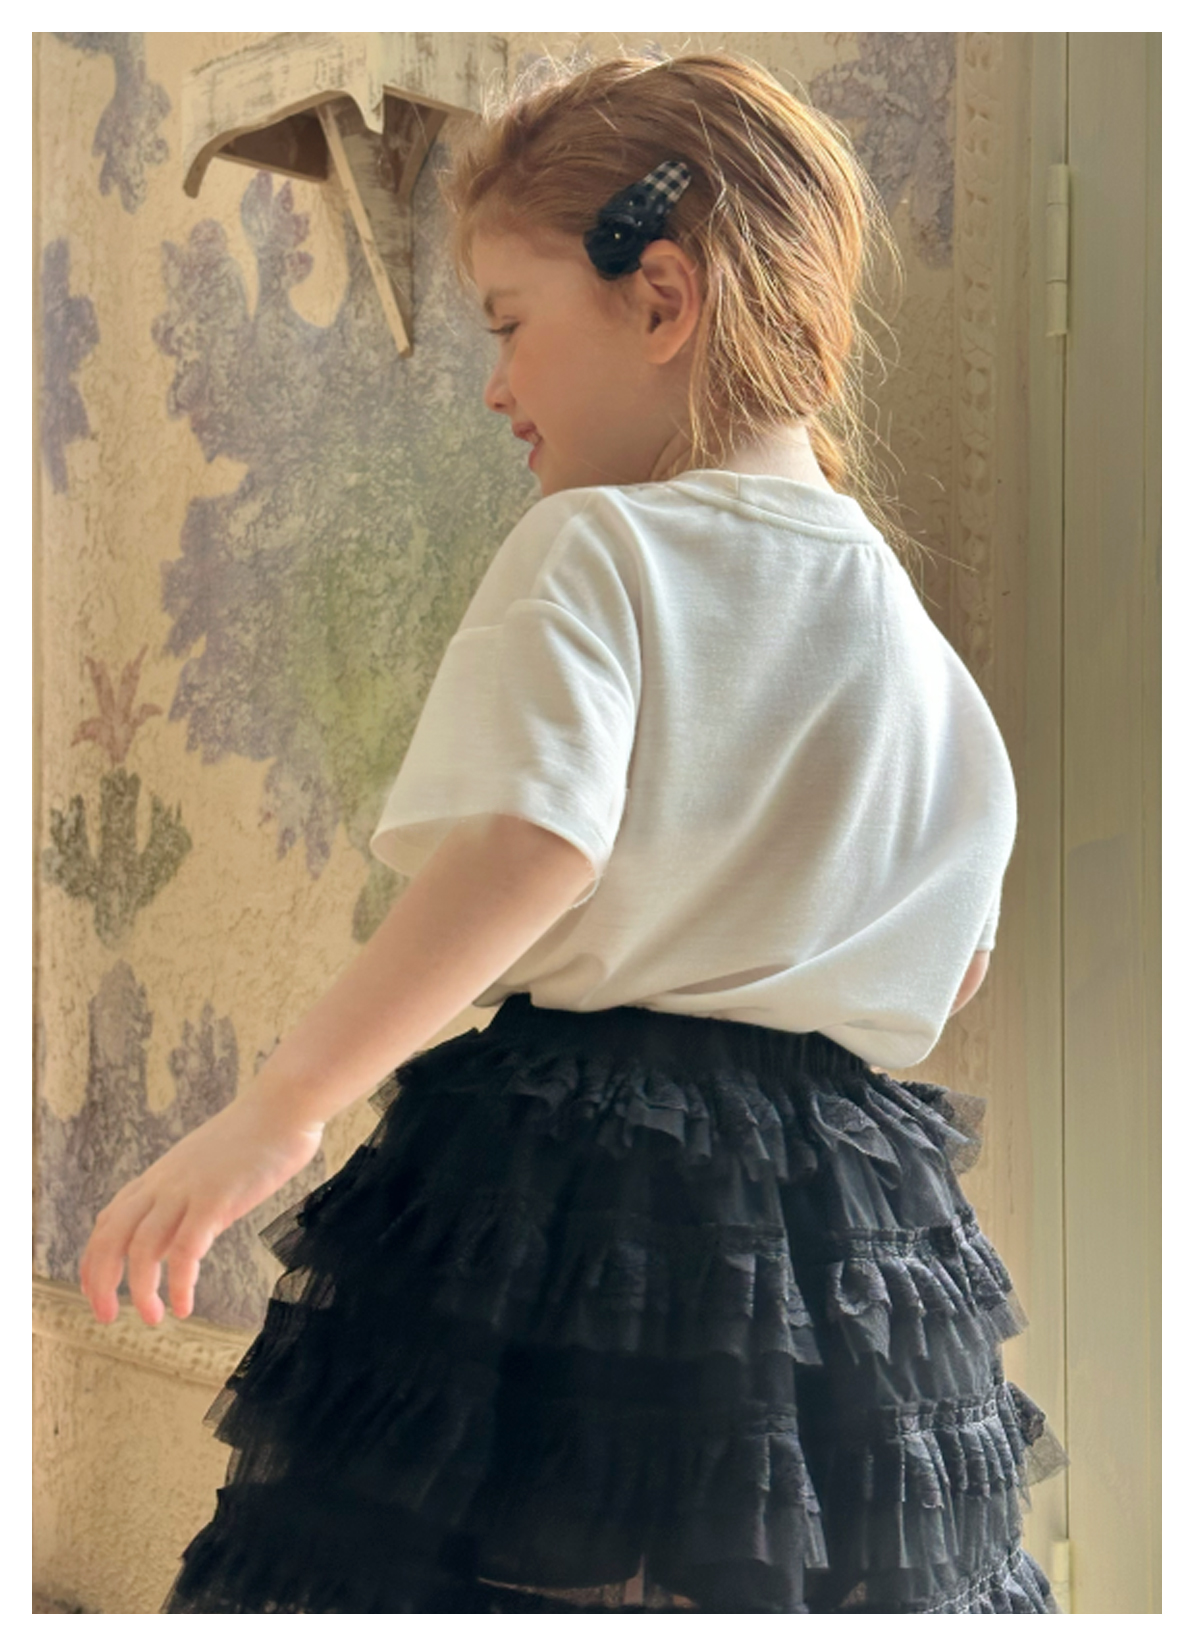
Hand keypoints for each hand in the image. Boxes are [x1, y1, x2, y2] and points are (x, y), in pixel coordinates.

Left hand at [80, 1095, 323, 1326]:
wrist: (284, 1106)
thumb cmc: (256, 1137)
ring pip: (142, 1248)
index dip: (93, 1259)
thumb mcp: (205, 1169)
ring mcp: (187, 1191)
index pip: (108, 1221)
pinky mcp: (215, 1200)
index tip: (94, 1290)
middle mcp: (164, 1184)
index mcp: (160, 1177)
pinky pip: (186, 1251)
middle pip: (111, 1237)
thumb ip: (184, 1201)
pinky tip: (184, 1306)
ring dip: (141, 1290)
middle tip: (105, 1316)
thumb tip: (171, 1242)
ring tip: (153, 1318)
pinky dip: (179, 1284)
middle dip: (100, 1281)